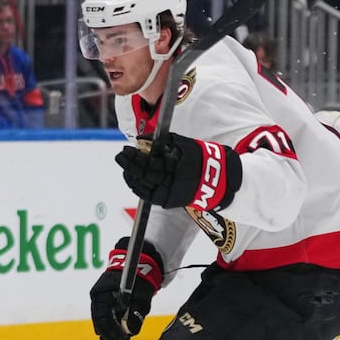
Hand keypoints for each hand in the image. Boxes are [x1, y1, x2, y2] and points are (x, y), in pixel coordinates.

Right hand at [90, 238, 163, 339]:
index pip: (100, 317)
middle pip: (99, 320)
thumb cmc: (141, 276)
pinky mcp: (109, 300)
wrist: (142, 261)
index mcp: (101, 293)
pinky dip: (114, 324)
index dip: (109, 331)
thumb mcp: (141, 295)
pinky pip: (108, 315)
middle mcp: (98, 296)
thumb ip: (136, 313)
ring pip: (103, 319)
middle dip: (109, 333)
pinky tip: (122, 332)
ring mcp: (103, 298)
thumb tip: (131, 332)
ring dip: (112, 330)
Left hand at [115, 132, 241, 210]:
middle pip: (144, 173)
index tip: (126, 148)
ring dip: (131, 176)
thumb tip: (142, 138)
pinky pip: (148, 196)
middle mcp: (171, 179)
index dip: (135, 155)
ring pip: (143, 186)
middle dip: (129, 164)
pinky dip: (138, 188)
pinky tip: (132, 181)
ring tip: (125, 168)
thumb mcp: (184, 144)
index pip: (148, 161)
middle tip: (120, 156)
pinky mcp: (169, 201)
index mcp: (175, 164)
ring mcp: (170, 192)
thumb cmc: (201, 158)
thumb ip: (163, 142)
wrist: (218, 179)